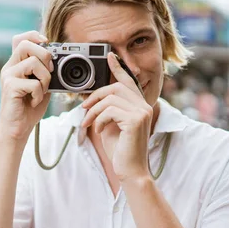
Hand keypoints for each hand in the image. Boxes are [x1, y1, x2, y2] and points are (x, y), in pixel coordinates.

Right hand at [0, 31, 53, 142]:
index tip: (47, 44)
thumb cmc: (28, 109)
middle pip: (26, 44)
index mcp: (16, 65)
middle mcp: (10, 68)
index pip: (20, 39)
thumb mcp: (41, 86)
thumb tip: (57, 61)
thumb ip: (46, 73)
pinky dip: (39, 94)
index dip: (34, 36)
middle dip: (44, 55)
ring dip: (45, 78)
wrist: (17, 129)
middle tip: (49, 72)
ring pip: (33, 63)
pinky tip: (33, 101)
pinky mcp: (10, 88)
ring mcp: (8, 77)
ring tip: (41, 91)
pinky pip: (33, 83)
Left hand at [80, 52, 152, 180]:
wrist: (130, 171)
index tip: (110, 56)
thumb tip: (92, 99)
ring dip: (94, 111)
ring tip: (89, 123)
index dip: (118, 68)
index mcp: (139, 106)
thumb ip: (107, 110)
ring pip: (110, 98)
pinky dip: (99, 119)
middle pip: (116, 87)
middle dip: (96, 95)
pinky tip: (98, 130)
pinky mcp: (135, 120)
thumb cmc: (121, 150)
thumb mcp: (110, 126)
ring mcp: (141, 112)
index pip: (129, 81)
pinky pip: (110, 110)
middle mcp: (144, 106)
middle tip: (84, 108)